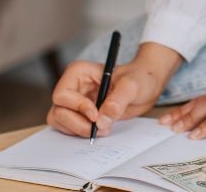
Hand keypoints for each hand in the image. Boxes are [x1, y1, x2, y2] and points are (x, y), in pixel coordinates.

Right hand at [46, 42, 181, 136]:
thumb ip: (118, 100)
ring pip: (59, 121)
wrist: (146, 86)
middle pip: (58, 111)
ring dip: (78, 130)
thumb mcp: (132, 85)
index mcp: (79, 72)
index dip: (77, 107)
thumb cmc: (139, 78)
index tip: (96, 115)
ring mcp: (74, 101)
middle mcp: (72, 87)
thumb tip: (102, 119)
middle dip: (78, 123)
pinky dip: (80, 133)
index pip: (62, 94)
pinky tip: (99, 130)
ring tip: (102, 129)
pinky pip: (68, 128)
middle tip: (100, 129)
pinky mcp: (78, 114)